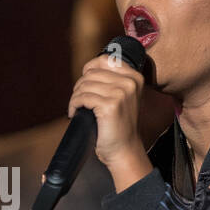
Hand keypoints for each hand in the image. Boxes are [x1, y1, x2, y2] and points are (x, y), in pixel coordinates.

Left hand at [69, 52, 151, 184]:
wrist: (124, 150)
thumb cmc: (119, 125)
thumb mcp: (123, 97)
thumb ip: (112, 80)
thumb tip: (88, 68)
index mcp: (135, 77)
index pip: (105, 60)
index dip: (89, 69)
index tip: (84, 84)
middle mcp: (130, 82)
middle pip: (91, 73)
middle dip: (80, 87)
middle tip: (79, 101)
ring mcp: (121, 93)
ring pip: (84, 85)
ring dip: (75, 97)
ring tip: (77, 108)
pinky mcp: (110, 105)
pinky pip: (82, 97)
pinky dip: (74, 105)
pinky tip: (75, 113)